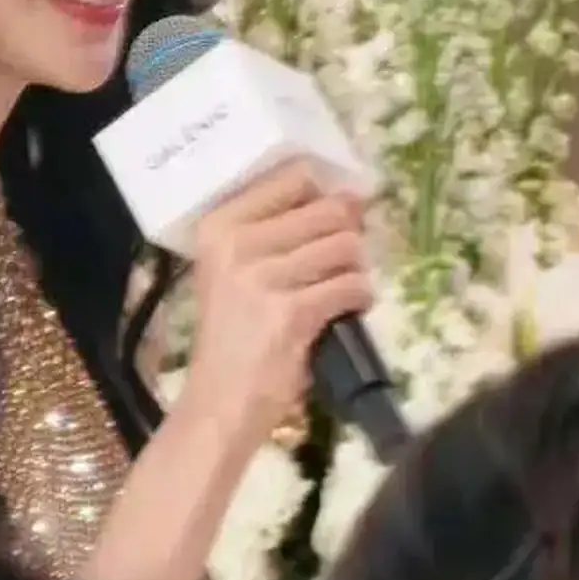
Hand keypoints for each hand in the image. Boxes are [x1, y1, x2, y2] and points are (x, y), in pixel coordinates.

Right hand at [176, 160, 372, 449]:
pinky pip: (351, 286)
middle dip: (348, 234)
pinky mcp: (293, 313)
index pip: (292, 178)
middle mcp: (236, 245)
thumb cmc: (232, 335)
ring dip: (356, 268)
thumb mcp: (233, 270)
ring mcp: (263, 278)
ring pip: (345, 246)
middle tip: (343, 259)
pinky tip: (348, 310)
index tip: (334, 214)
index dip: (326, 193)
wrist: (220, 401)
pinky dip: (360, 297)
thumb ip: (275, 231)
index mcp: (218, 226)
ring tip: (341, 288)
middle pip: (327, 210)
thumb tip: (349, 199)